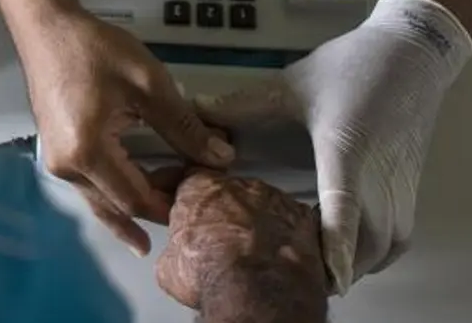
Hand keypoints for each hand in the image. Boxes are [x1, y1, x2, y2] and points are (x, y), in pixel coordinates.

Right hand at [20, 11, 233, 254]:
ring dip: (137, 205)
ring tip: (170, 215)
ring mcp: (57, 163)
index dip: (173, 203)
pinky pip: (91, 187)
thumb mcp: (148, 83)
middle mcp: (67, 168)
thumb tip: (221, 158)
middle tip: (194, 200)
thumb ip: (184, 126)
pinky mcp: (57, 153)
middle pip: (118, 207)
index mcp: (87, 153)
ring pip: (102, 202)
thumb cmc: (93, 50)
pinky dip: (117, 195)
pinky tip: (132, 206)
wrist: (47, 28)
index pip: (137, 200)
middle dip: (157, 207)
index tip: (203, 195)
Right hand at [150, 167, 324, 321]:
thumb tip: (176, 257)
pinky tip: (282, 256)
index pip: (191, 181)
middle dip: (228, 211)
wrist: (256, 291)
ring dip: (260, 222)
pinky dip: (289, 234)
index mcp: (199, 188)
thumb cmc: (211, 273)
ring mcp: (273, 198)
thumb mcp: (169, 265)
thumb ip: (175, 246)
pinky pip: (294, 220)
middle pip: (231, 191)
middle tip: (224, 242)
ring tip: (255, 254)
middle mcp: (238, 185)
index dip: (192, 200)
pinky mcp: (302, 217)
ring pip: (264, 203)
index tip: (191, 217)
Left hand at [198, 0, 471, 293]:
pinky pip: (398, 238)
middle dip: (336, 269)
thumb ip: (238, 106)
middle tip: (296, 275)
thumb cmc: (354, 67)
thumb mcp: (289, 85)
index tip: (324, 274)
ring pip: (386, 247)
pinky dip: (375, 254)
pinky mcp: (410, 188)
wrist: (412, 54)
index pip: (344, 205)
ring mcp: (400, 184)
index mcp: (346, 148)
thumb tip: (192, 111)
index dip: (334, 244)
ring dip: (355, 264)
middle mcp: (379, 173)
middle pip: (368, 243)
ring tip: (317, 269)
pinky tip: (349, 252)